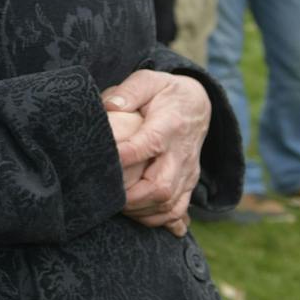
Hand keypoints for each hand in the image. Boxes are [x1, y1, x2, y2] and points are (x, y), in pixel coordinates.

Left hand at [103, 70, 211, 237]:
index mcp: (169, 126)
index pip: (148, 145)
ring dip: (142, 212)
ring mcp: (187, 171)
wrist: (198, 104)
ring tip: (117, 208)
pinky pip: (179, 210)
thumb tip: (109, 105)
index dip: (124, 157)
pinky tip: (140, 218)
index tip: (102, 162)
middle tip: (105, 197)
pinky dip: (160, 220)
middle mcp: (180, 153)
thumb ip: (129, 91)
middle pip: (161, 186)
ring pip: (170, 204)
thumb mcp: (149, 80)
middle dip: (131, 198)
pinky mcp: (189, 182)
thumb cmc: (165, 92)